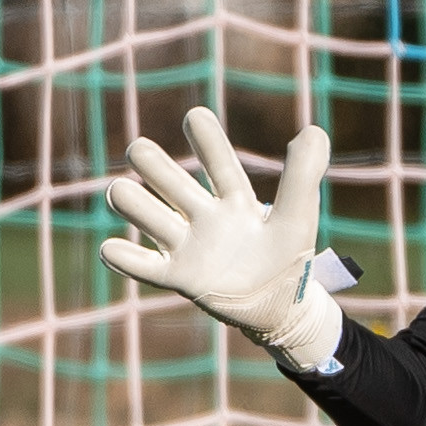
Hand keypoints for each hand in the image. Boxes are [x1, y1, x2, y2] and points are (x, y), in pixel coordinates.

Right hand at [102, 105, 342, 370]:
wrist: (281, 310)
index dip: (208, 141)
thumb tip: (314, 131)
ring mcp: (188, 246)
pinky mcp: (177, 277)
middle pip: (170, 183)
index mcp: (235, 201)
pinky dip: (123, 259)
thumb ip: (303, 176)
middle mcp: (205, 217)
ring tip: (120, 191)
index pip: (219, 165)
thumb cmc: (288, 258)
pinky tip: (111, 248)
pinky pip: (144, 266)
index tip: (196, 115)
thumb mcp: (299, 217)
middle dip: (153, 165)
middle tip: (139, 150)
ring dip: (131, 202)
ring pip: (148, 216)